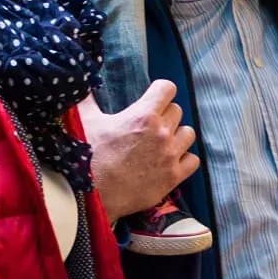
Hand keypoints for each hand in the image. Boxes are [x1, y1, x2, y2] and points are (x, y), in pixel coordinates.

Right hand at [83, 81, 199, 221]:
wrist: (92, 196)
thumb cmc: (86, 157)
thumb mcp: (84, 121)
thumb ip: (88, 99)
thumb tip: (84, 82)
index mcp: (143, 115)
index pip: (167, 88)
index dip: (159, 91)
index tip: (152, 98)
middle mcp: (162, 133)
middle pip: (177, 111)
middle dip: (163, 115)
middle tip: (149, 126)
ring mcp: (170, 155)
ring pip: (188, 133)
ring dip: (177, 135)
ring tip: (162, 143)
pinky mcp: (174, 177)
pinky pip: (193, 160)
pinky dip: (184, 159)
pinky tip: (170, 161)